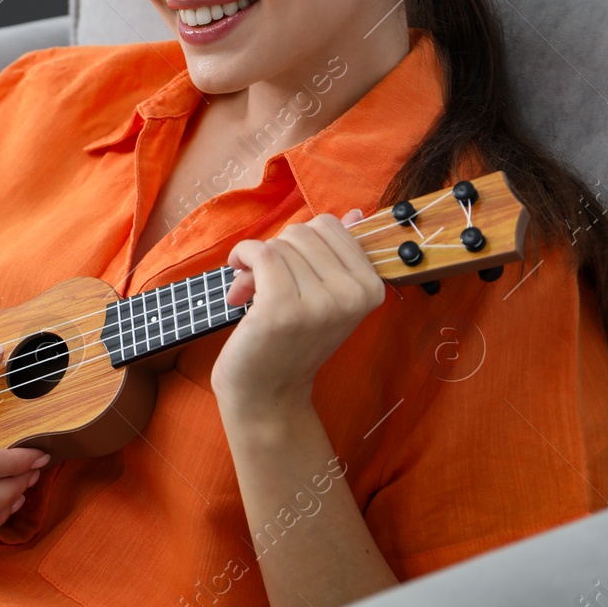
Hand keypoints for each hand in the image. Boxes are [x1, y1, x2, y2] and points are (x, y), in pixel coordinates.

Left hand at [211, 210, 384, 411]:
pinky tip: (237, 286)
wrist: (267, 392)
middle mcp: (353, 294)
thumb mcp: (325, 297)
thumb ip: (338, 256)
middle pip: (304, 231)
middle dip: (279, 252)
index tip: (291, 272)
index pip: (331, 226)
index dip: (300, 244)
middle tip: (268, 285)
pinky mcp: (284, 308)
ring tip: (253, 295)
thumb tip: (353, 214)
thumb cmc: (290, 339)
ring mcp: (321, 303)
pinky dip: (242, 258)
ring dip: (255, 264)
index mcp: (370, 287)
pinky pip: (261, 253)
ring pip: (280, 243)